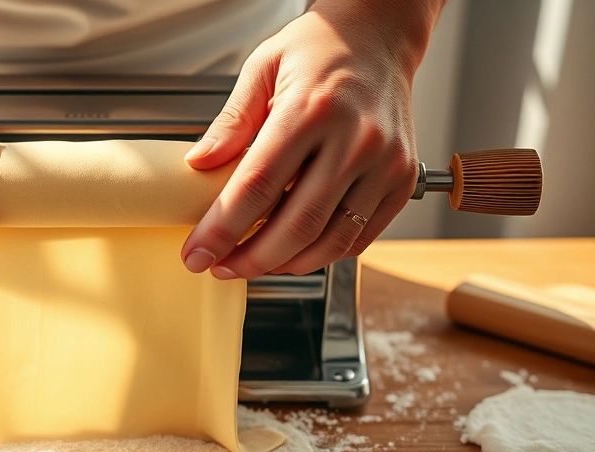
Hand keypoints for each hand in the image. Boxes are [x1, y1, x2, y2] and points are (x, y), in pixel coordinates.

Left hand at [181, 0, 441, 278]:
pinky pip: (359, 237)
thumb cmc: (319, 49)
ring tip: (252, 263)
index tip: (196, 254)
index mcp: (312, 110)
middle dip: (250, 259)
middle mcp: (356, 140)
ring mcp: (385, 164)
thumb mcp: (262, 68)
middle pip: (296, 225)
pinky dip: (322, 255)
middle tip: (220, 267)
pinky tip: (292, 252)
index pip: (257, 187)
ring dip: (285, 264)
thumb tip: (198, 165)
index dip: (221, 230)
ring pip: (331, 241)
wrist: (380, 37)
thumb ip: (231, 122)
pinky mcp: (402, 180)